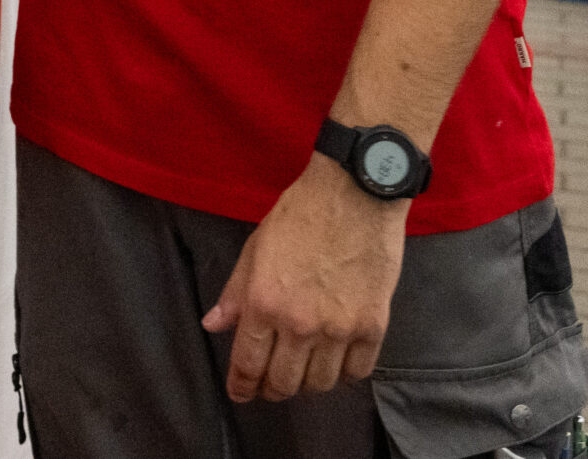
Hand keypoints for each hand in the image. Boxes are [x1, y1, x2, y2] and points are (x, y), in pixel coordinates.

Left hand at [202, 155, 406, 401]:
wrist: (354, 194)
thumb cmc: (299, 215)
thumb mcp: (255, 249)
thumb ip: (235, 293)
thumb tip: (213, 325)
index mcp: (264, 303)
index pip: (248, 363)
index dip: (242, 386)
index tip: (241, 393)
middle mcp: (299, 324)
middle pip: (284, 383)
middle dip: (272, 389)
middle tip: (270, 384)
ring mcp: (339, 328)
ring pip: (319, 384)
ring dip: (307, 384)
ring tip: (303, 371)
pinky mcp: (373, 326)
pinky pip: (357, 371)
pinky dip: (344, 374)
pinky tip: (336, 362)